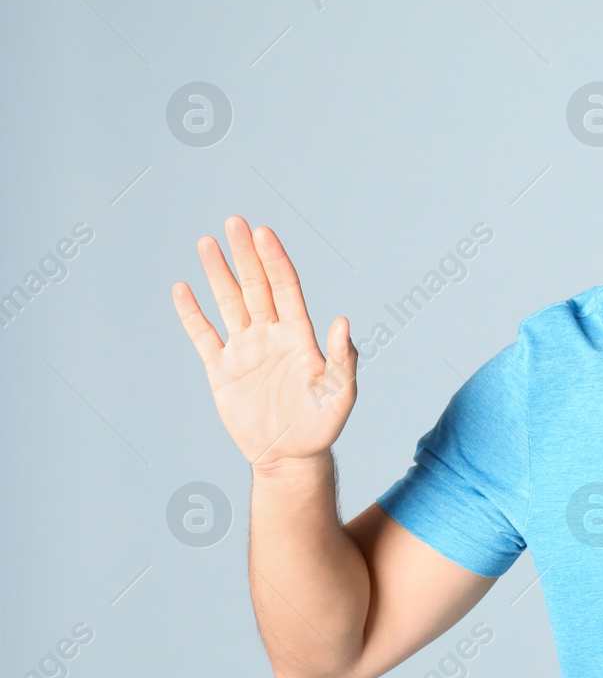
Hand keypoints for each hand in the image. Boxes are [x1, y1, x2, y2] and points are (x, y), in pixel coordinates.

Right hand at [172, 216, 356, 471]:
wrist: (290, 456)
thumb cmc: (322, 424)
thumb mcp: (340, 392)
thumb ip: (343, 358)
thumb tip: (344, 322)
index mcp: (298, 335)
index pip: (285, 288)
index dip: (275, 260)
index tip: (263, 232)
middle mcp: (270, 335)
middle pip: (255, 286)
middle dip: (245, 254)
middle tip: (234, 221)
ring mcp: (244, 350)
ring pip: (229, 302)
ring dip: (218, 274)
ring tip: (207, 242)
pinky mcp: (221, 370)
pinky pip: (203, 336)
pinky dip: (192, 314)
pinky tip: (182, 290)